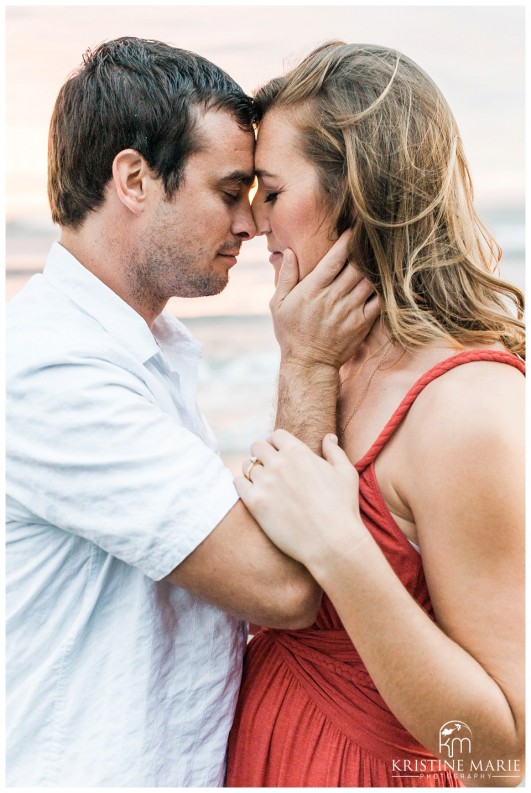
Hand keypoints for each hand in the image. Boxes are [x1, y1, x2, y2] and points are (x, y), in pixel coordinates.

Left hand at [236, 430, 368, 573]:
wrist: (332, 542)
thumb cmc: (343, 508)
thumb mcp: (346, 474)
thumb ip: (334, 452)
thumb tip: (329, 437)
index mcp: (298, 452)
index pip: (276, 435)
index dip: (276, 442)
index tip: (277, 451)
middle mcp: (278, 463)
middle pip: (257, 447)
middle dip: (262, 454)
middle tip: (267, 466)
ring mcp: (265, 482)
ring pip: (247, 466)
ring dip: (252, 471)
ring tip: (261, 482)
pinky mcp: (255, 503)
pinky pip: (238, 483)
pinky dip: (242, 485)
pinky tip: (252, 493)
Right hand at [270, 230, 379, 369]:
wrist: (309, 364)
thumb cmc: (291, 332)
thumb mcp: (279, 304)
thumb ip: (286, 277)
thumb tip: (289, 251)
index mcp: (313, 289)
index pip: (336, 258)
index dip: (348, 240)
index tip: (354, 228)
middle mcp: (333, 297)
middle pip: (357, 265)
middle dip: (366, 249)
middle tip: (372, 237)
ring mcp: (349, 310)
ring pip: (370, 280)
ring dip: (375, 267)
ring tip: (380, 255)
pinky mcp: (362, 323)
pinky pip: (378, 301)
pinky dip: (382, 289)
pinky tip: (383, 281)